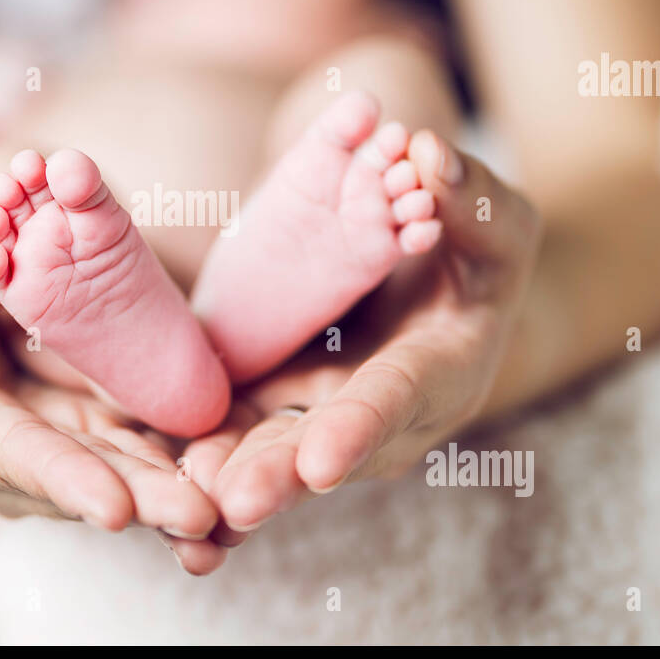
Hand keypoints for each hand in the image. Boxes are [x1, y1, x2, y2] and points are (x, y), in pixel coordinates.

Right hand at [0, 244, 226, 571]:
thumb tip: (0, 256)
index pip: (14, 456)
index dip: (64, 480)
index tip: (114, 509)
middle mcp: (17, 462)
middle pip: (91, 480)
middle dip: (147, 500)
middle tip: (202, 515)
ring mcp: (68, 451)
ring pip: (132, 469)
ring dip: (180, 487)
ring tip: (230, 505)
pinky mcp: (105, 432)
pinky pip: (152, 441)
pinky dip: (191, 453)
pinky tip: (237, 467)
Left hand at [186, 131, 541, 541]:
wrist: (439, 291)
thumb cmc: (477, 253)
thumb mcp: (493, 221)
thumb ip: (467, 196)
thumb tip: (427, 154)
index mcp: (442, 370)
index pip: (398, 396)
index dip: (361, 427)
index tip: (322, 462)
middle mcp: (385, 418)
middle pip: (325, 449)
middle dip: (279, 476)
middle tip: (233, 503)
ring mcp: (329, 421)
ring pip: (275, 455)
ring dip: (230, 477)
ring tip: (184, 493)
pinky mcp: (283, 410)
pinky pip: (242, 438)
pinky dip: (208, 461)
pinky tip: (167, 477)